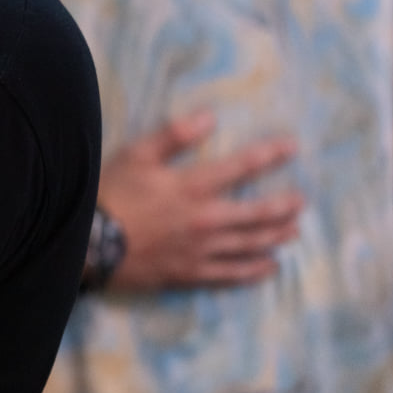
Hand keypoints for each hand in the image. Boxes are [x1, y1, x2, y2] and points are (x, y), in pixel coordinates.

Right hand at [101, 110, 301, 289]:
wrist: (90, 244)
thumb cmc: (111, 195)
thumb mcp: (136, 155)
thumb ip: (174, 135)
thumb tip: (210, 118)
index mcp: (192, 187)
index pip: (241, 167)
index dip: (269, 155)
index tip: (292, 148)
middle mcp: (206, 220)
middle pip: (256, 213)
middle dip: (283, 206)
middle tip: (301, 202)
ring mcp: (202, 251)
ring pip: (250, 244)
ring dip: (276, 236)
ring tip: (294, 231)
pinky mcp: (192, 273)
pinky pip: (232, 274)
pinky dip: (254, 271)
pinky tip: (269, 267)